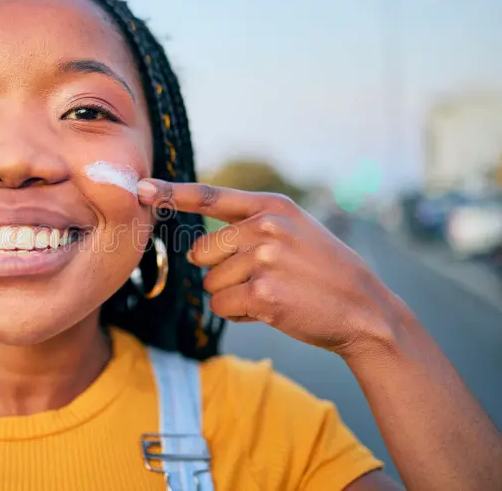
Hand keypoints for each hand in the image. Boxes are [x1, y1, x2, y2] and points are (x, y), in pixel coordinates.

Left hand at [137, 179, 406, 356]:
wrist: (365, 310)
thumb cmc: (322, 272)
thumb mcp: (295, 231)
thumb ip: (251, 225)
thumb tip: (197, 247)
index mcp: (271, 206)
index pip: (209, 196)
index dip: (169, 193)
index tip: (139, 189)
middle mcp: (265, 226)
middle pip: (202, 253)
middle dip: (221, 271)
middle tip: (263, 277)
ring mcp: (264, 258)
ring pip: (210, 283)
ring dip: (233, 295)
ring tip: (273, 292)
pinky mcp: (263, 292)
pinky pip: (222, 306)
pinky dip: (239, 314)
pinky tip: (270, 309)